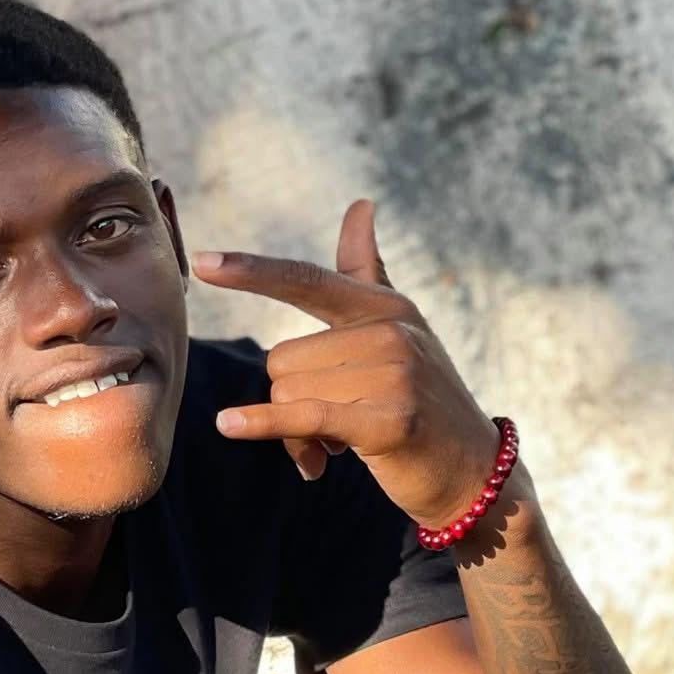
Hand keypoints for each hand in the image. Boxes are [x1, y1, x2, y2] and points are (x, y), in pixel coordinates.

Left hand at [191, 197, 508, 527]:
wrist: (470, 470)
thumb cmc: (421, 401)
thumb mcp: (400, 329)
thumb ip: (367, 271)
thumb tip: (361, 203)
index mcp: (383, 306)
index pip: (305, 281)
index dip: (251, 272)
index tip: (202, 262)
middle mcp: (389, 332)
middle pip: (283, 360)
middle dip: (290, 402)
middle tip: (329, 428)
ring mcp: (393, 375)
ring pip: (289, 395)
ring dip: (298, 433)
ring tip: (337, 446)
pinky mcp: (388, 422)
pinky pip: (303, 418)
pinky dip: (263, 425)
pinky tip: (229, 425)